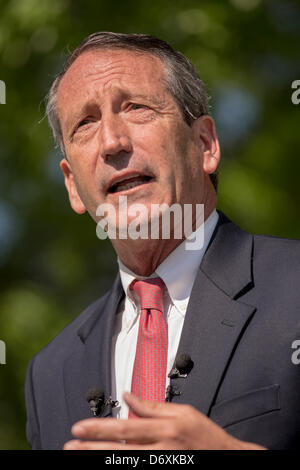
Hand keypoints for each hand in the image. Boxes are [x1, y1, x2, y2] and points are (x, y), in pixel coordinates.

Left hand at [63, 392, 265, 449]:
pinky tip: (104, 465)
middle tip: (70, 446)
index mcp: (165, 428)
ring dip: (99, 459)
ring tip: (78, 456)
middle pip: (120, 449)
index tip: (80, 427)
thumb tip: (129, 395)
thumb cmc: (206, 437)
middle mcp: (160, 448)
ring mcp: (161, 464)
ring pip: (124, 463)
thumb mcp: (184, 413)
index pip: (126, 427)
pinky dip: (119, 467)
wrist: (228, 459)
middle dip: (91, 448)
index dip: (100, 428)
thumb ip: (154, 406)